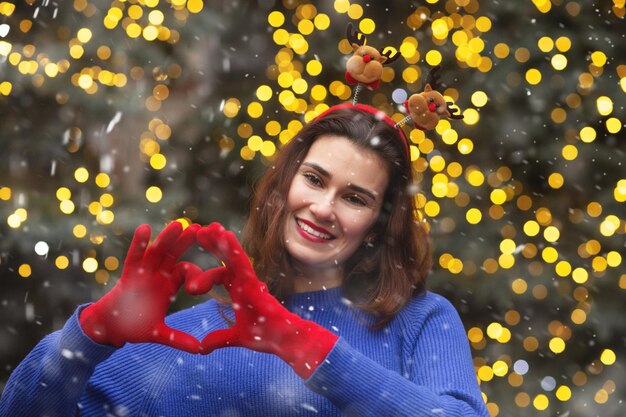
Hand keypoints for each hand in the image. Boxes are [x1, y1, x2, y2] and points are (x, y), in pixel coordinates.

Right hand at [79, 222, 200, 352]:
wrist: (110, 328)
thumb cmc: (135, 327)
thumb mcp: (159, 334)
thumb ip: (178, 339)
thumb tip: (199, 349)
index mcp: (169, 285)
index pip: (187, 272)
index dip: (198, 272)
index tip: (213, 267)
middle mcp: (158, 274)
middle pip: (175, 254)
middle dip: (186, 241)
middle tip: (202, 228)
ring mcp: (143, 272)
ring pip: (157, 251)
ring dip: (167, 238)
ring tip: (178, 224)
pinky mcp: (128, 274)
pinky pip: (134, 256)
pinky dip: (139, 243)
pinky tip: (145, 228)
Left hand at [185, 223, 337, 378]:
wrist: (282, 341)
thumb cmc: (266, 336)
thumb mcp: (236, 338)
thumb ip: (219, 339)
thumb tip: (202, 348)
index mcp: (239, 291)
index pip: (219, 276)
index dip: (204, 275)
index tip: (189, 282)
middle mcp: (244, 282)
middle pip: (225, 258)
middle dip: (214, 244)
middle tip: (199, 230)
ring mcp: (249, 280)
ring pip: (233, 255)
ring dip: (221, 240)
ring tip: (210, 226)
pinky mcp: (254, 282)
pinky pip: (242, 262)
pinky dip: (233, 248)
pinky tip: (225, 234)